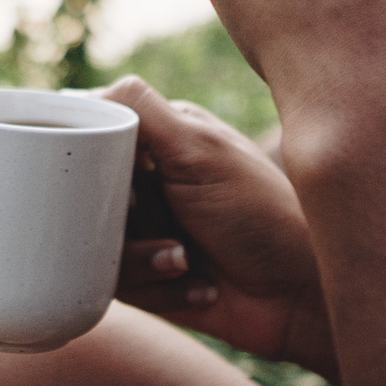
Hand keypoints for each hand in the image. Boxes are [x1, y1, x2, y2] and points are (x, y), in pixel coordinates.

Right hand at [103, 77, 335, 381]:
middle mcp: (150, 180)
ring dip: (143, 260)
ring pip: (96, 245)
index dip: (90, 159)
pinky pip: (119, 286)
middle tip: (158, 227)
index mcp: (161, 138)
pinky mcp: (149, 277)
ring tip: (185, 260)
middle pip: (85, 195)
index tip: (109, 179)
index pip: (95, 134)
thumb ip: (144, 113)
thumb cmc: (262, 213)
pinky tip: (202, 286)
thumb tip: (92, 90)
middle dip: (119, 220)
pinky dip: (161, 289)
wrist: (300, 295)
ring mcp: (148, 229)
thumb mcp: (200, 152)